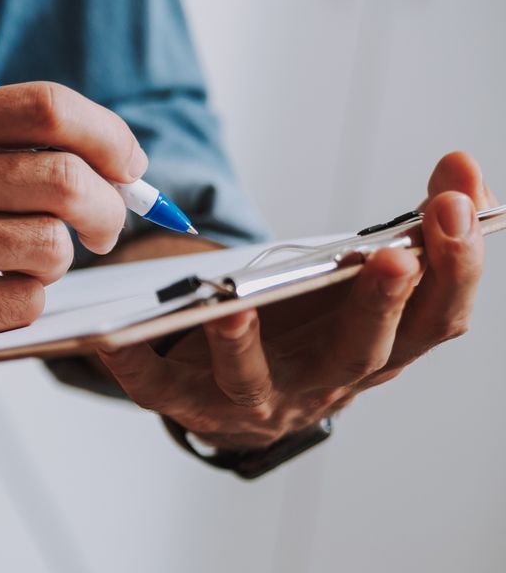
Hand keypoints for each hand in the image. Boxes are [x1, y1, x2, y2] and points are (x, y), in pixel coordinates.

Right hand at [0, 83, 144, 365]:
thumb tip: (101, 164)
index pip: (50, 109)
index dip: (110, 137)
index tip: (130, 165)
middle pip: (68, 180)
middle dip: (111, 208)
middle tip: (107, 226)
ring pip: (52, 248)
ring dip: (59, 259)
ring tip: (28, 261)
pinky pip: (21, 302)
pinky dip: (23, 299)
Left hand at [93, 152, 494, 448]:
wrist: (231, 391)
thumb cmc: (303, 325)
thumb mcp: (358, 280)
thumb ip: (412, 229)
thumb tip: (463, 169)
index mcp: (375, 350)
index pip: (438, 320)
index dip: (456, 268)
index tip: (459, 205)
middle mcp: (321, 385)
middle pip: (361, 355)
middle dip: (382, 304)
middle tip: (396, 256)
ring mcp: (251, 400)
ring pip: (253, 383)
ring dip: (245, 348)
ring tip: (234, 309)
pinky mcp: (183, 403)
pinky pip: (154, 387)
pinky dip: (131, 363)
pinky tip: (109, 336)